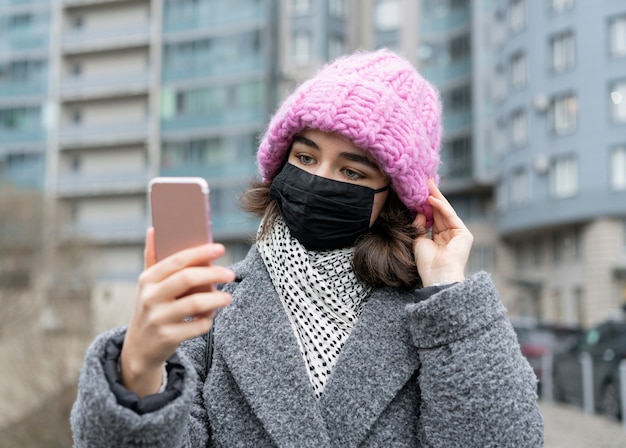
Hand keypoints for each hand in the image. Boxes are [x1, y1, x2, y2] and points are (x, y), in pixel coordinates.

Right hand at [120, 228, 234, 396]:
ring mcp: (158, 318)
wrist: (138, 349)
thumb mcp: (147, 285)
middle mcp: (150, 297)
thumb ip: (153, 257)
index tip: (220, 248)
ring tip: (227, 298)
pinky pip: (198, 325)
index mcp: (147, 279)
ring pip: (196, 303)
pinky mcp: (167, 337)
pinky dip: (208, 320)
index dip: (200, 253)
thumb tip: (153, 228)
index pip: (177, 260)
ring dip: (216, 299)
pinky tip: (210, 317)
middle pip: (188, 278)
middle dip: (213, 274)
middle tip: (230, 273)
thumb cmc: (150, 308)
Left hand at [413, 179, 472, 286]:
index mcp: (440, 238)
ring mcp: (458, 234)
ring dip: (436, 197)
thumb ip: (420, 225)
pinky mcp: (464, 234)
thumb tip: (419, 211)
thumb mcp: (418, 240)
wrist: (437, 275)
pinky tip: (431, 198)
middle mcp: (450, 235)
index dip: (427, 205)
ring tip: (427, 184)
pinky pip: (450, 216)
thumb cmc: (427, 263)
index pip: (434, 217)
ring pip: (446, 211)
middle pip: (440, 212)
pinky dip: (441, 206)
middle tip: (426, 181)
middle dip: (433, 196)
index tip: (419, 192)